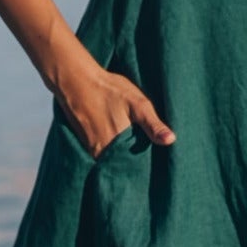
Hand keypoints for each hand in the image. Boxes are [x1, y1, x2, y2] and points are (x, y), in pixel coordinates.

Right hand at [56, 65, 174, 157]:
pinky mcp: (84, 144)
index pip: (136, 166)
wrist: (75, 80)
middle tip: (143, 151)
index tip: (155, 163)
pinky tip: (116, 138)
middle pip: (123, 165)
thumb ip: (153, 124)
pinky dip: (110, 150)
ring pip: (111, 160)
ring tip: (131, 145)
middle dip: (134, 163)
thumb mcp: (137, 104)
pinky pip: (101, 154)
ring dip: (121, 157)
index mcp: (117, 146)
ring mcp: (91, 150)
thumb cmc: (108, 90)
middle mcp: (101, 153)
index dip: (146, 165)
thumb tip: (171, 141)